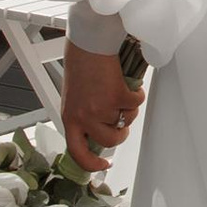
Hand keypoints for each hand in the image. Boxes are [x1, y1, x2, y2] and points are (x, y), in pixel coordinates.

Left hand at [58, 39, 142, 173]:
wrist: (88, 43)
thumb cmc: (81, 66)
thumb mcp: (74, 99)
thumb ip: (83, 117)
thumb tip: (101, 132)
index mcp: (69, 118)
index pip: (77, 153)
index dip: (92, 164)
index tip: (104, 164)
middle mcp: (83, 117)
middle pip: (109, 141)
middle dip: (121, 132)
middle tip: (121, 119)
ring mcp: (100, 108)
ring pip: (125, 122)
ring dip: (128, 110)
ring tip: (121, 95)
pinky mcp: (117, 96)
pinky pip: (135, 103)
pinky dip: (136, 94)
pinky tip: (128, 84)